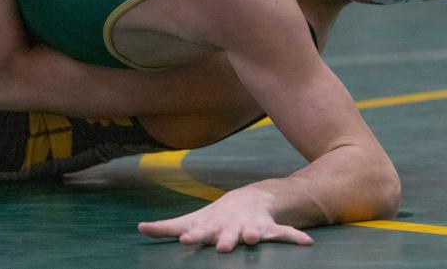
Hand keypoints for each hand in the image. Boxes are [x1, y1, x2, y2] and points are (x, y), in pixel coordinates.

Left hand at [138, 188, 313, 252]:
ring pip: (254, 231)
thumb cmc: (215, 217)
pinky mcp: (270, 228)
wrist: (248, 199)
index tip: (187, 240)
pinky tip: (306, 243)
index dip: (193, 235)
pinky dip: (295, 237)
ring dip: (255, 235)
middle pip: (227, 234)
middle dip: (225, 239)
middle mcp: (231, 226)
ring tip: (256, 239)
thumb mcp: (192, 220)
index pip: (200, 232)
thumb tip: (139, 228)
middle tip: (224, 247)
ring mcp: (250, 226)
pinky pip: (285, 234)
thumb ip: (166, 227)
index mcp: (212, 227)